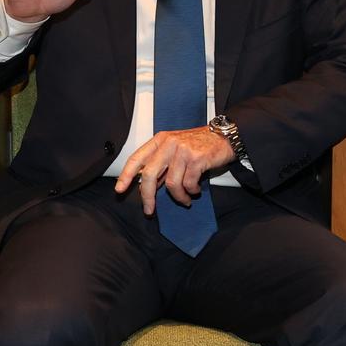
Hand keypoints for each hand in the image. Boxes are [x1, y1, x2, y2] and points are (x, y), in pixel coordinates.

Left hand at [114, 127, 236, 216]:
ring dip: (178, 197)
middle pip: (149, 174)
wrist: (226, 136)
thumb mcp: (176, 149)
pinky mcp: (197, 159)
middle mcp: (169, 143)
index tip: (119, 189)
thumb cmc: (200, 145)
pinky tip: (195, 190)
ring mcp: (183, 151)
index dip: (126, 175)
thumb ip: (162, 165)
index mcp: (160, 140)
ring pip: (171, 183)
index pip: (137, 158)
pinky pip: (188, 183)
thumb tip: (148, 187)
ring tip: (185, 199)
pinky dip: (191, 191)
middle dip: (147, 196)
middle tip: (149, 209)